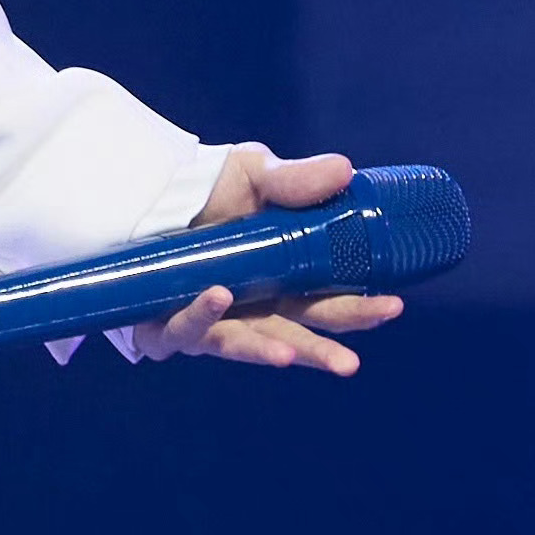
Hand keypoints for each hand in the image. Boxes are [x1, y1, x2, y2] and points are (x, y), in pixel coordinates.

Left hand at [130, 147, 403, 377]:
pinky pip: (182, 332)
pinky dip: (200, 317)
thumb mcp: (255, 175)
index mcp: (284, 282)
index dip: (359, 311)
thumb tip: (345, 171)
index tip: (391, 306)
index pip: (329, 304)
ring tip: (286, 355)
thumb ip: (296, 180)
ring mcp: (209, 324)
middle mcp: (251, 310)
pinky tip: (217, 297)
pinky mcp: (163, 330)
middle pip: (294, 336)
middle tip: (349, 363)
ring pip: (242, 346)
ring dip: (265, 351)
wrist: (143, 194)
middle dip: (322, 351)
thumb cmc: (211, 189)